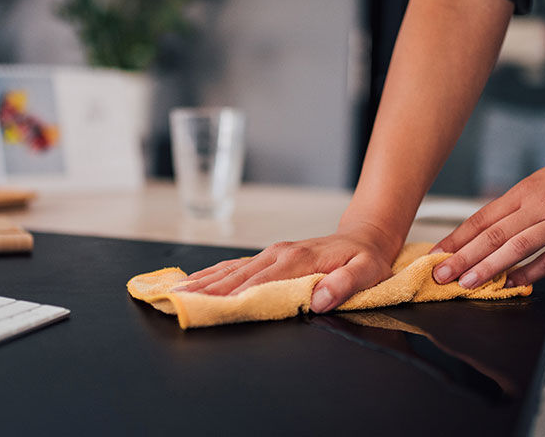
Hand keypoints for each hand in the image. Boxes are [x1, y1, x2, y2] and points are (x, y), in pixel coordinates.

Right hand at [176, 222, 398, 312]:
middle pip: (236, 277)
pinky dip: (213, 273)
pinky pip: (237, 266)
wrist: (365, 236)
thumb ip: (345, 285)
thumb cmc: (366, 258)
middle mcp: (279, 254)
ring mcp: (272, 254)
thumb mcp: (367, 272)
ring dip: (203, 282)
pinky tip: (196, 280)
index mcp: (298, 261)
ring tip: (176, 293)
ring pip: (231, 270)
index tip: (206, 308)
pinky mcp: (270, 256)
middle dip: (206, 291)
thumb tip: (320, 299)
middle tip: (178, 304)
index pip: (259, 284)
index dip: (231, 298)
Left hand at [431, 129, 544, 288]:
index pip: (482, 217)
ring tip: (467, 284)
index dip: (457, 238)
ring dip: (488, 268)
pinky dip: (531, 274)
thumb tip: (492, 231)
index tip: (436, 254)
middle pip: (492, 234)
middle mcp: (540, 204)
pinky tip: (513, 284)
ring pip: (517, 247)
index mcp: (526, 189)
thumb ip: (520, 205)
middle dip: (462, 257)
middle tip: (440, 275)